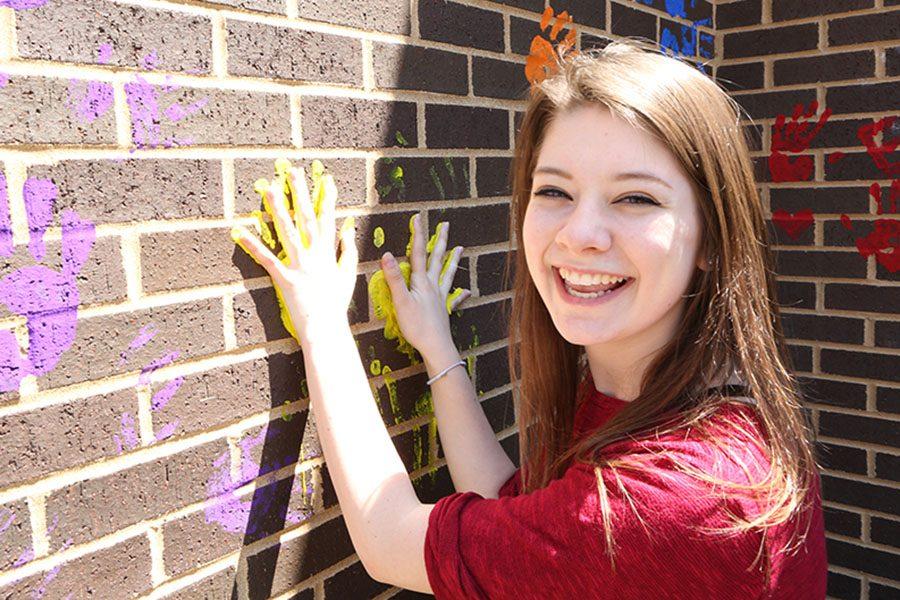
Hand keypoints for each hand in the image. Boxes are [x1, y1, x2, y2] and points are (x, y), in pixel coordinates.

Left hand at [231, 162, 357, 346]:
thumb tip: (349, 229)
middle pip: (306, 218)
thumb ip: (347, 251)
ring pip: (287, 231)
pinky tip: (239, 231)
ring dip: (277, 209)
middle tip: (292, 171)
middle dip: (300, 193)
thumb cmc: (336, 303)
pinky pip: (266, 258)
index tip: (326, 179)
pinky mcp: (284, 278)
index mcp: (328, 252)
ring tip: (268, 188)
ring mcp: (299, 265)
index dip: (328, 198)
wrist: (326, 326)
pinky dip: (252, 244)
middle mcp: (314, 254)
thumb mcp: (348, 274)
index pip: (328, 219)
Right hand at [379, 212, 470, 358]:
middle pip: (437, 259)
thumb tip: (387, 254)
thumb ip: (394, 278)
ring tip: (460, 248)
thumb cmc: (417, 326)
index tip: (418, 218)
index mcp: (421, 282)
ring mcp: (440, 297)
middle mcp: (433, 286)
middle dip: (440, 241)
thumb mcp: (400, 301)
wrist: (436, 346)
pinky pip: (453, 299)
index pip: (419, 253)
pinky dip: (460, 294)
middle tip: (444, 225)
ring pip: (447, 274)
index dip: (418, 235)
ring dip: (452, 260)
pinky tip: (467, 292)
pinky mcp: (444, 310)